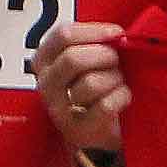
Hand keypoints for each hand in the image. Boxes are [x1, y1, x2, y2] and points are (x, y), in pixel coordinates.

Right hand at [34, 18, 130, 160]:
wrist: (93, 136)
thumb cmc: (92, 92)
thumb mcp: (82, 64)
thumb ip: (91, 45)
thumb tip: (116, 34)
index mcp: (43, 60)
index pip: (63, 35)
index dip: (94, 31)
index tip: (116, 33)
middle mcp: (46, 83)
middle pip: (73, 58)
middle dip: (105, 55)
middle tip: (116, 60)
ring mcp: (58, 108)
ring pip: (91, 83)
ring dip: (114, 79)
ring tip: (117, 81)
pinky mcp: (78, 129)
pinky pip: (106, 106)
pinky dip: (121, 97)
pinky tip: (122, 96)